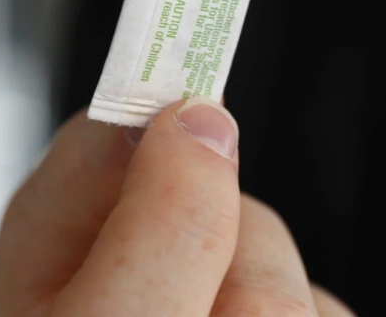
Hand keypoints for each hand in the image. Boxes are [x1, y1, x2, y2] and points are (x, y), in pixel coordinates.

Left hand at [0, 97, 354, 316]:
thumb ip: (160, 229)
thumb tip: (203, 120)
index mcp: (64, 230)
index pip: (125, 118)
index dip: (176, 99)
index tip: (217, 90)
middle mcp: (128, 251)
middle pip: (232, 196)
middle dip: (242, 271)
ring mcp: (198, 287)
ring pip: (283, 257)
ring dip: (280, 311)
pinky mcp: (251, 311)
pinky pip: (320, 301)